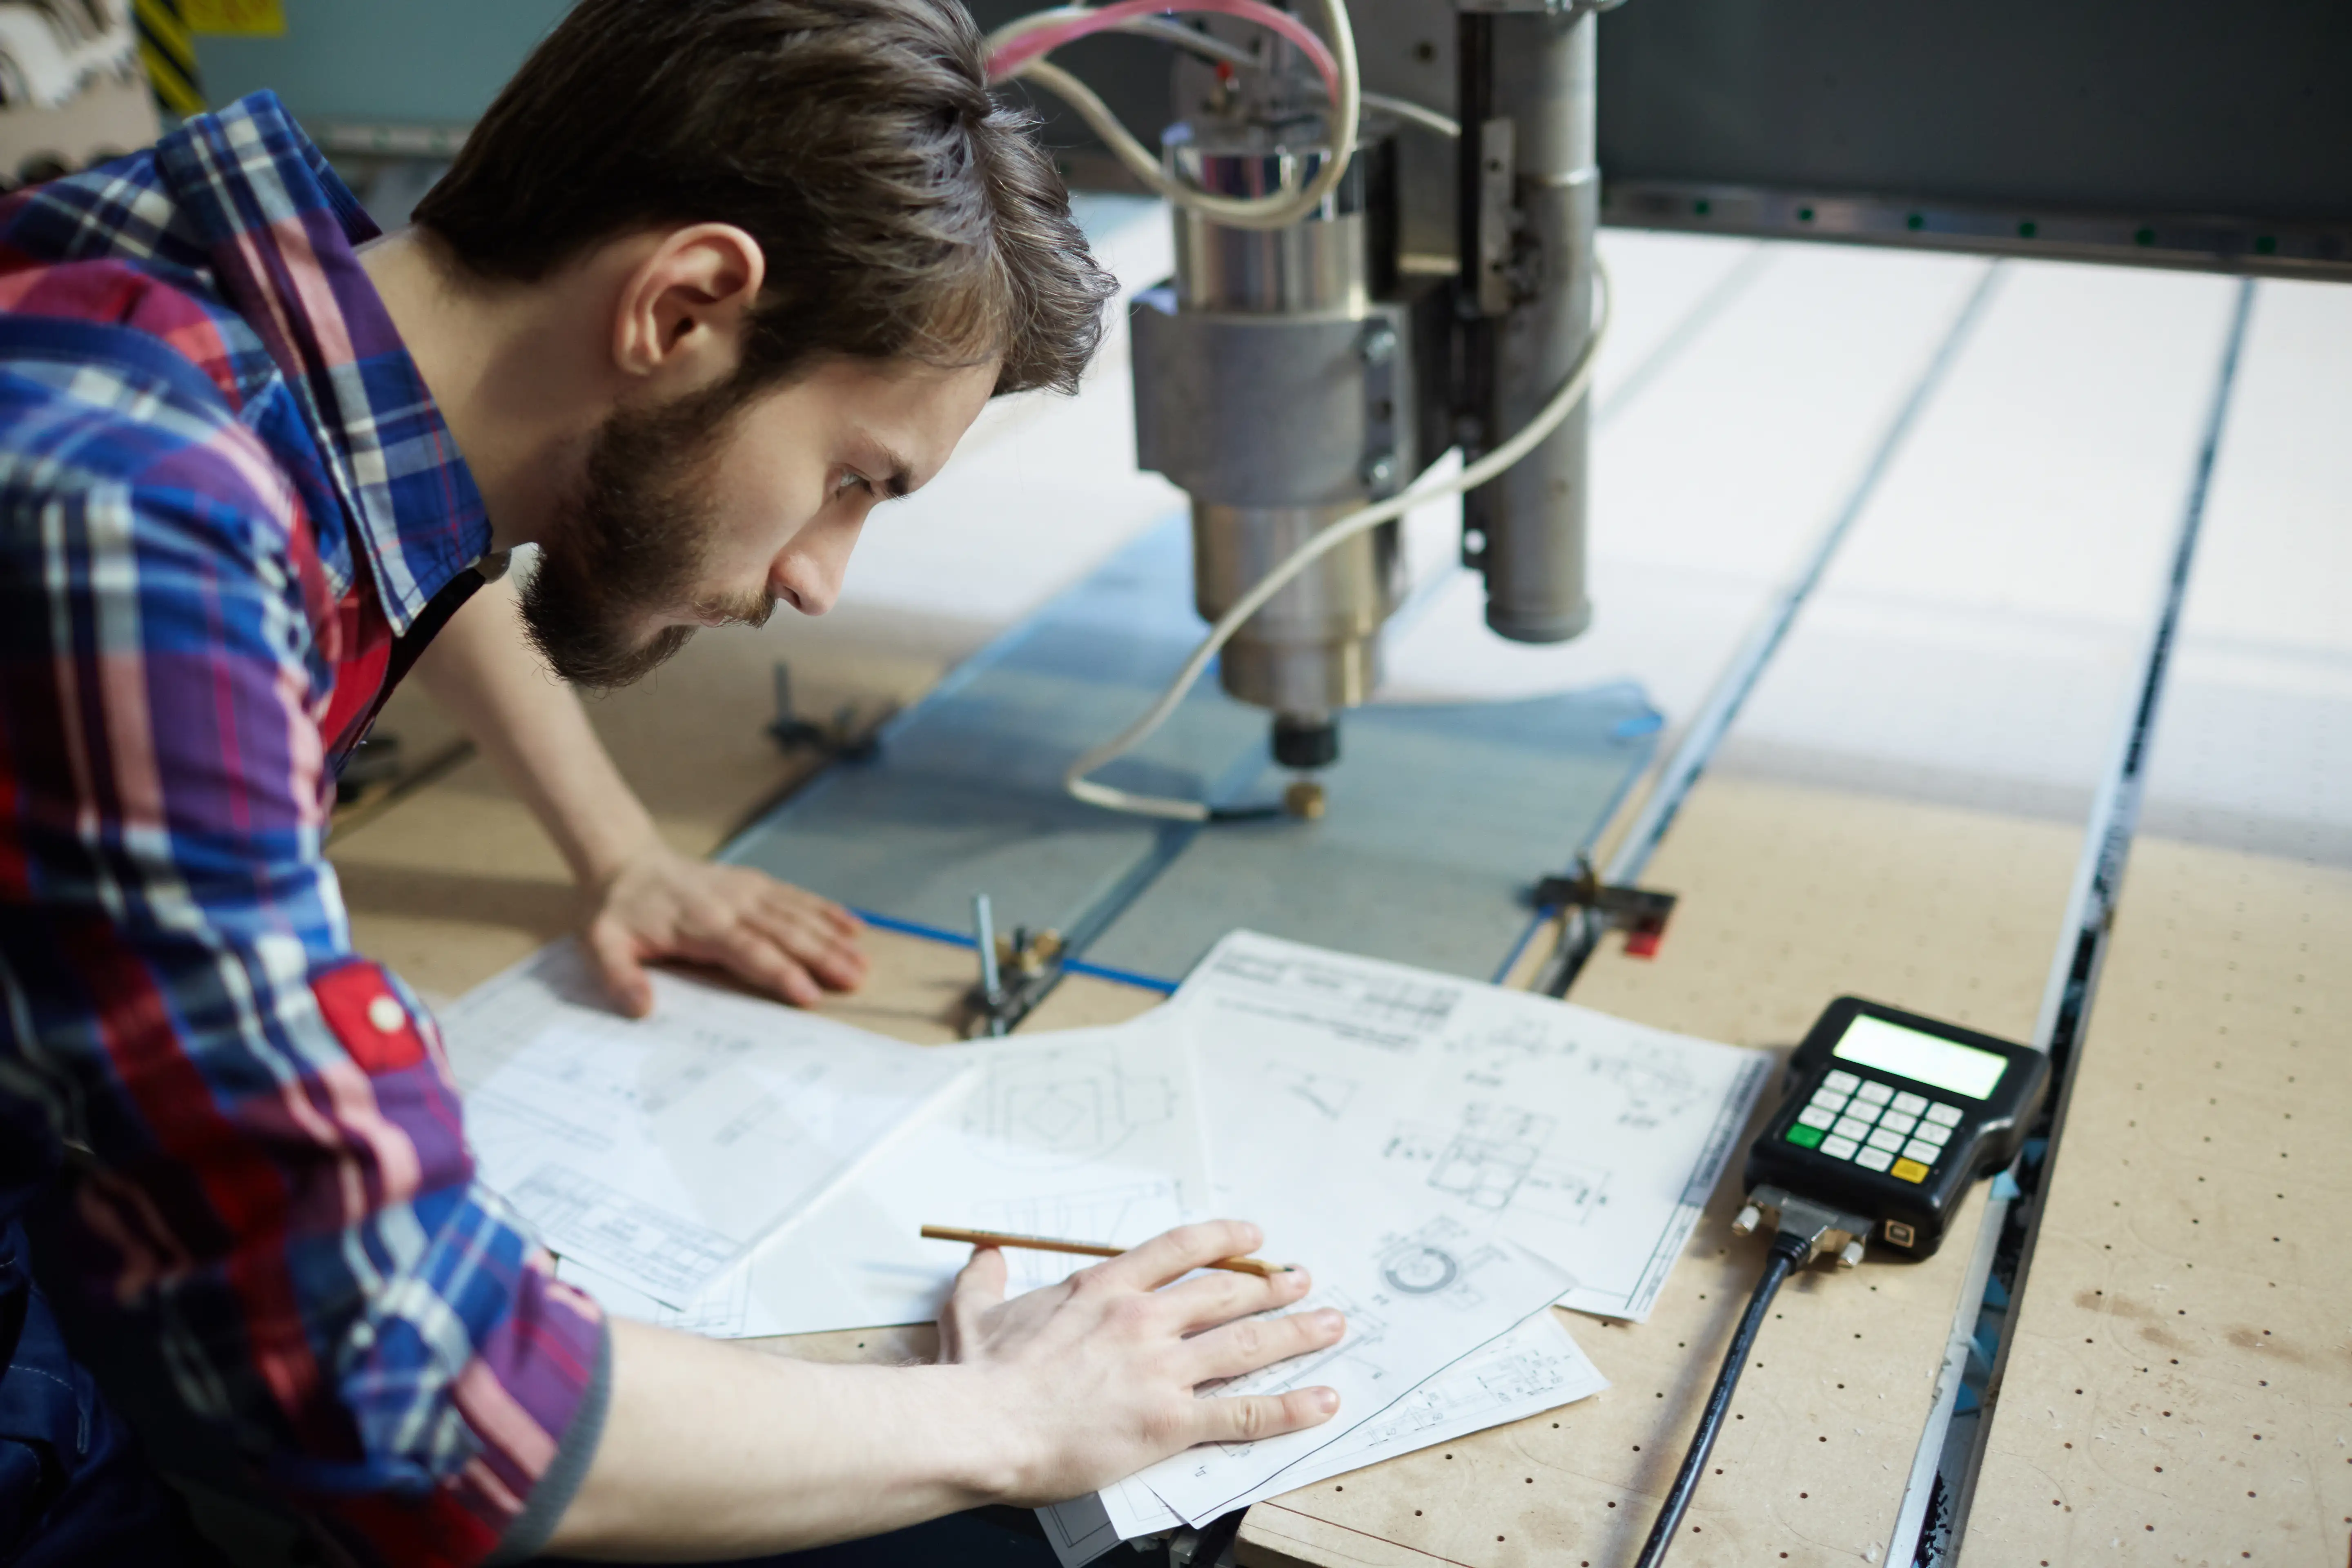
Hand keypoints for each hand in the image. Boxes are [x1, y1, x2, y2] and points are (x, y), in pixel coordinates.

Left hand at [584, 843, 867, 1016]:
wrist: (624, 861)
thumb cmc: (617, 911)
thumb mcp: (602, 946)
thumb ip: (621, 979)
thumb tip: (642, 1009)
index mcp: (700, 924)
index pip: (748, 950)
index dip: (780, 972)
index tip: (809, 993)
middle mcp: (731, 904)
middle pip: (785, 932)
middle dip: (822, 957)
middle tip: (855, 979)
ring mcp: (746, 890)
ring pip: (798, 914)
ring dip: (832, 938)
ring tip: (862, 961)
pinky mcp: (754, 882)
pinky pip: (796, 896)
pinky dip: (827, 910)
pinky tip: (853, 926)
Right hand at [936, 1220, 1345, 1504]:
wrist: (983, 1426)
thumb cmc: (978, 1376)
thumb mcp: (972, 1313)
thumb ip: (985, 1279)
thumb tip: (984, 1255)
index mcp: (1104, 1289)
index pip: (1179, 1250)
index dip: (1223, 1239)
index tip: (1253, 1238)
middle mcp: (1142, 1320)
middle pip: (1226, 1293)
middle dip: (1273, 1286)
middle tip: (1304, 1280)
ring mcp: (1161, 1370)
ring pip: (1247, 1345)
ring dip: (1297, 1333)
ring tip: (1331, 1324)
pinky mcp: (1170, 1422)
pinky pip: (1244, 1413)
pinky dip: (1290, 1407)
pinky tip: (1323, 1402)